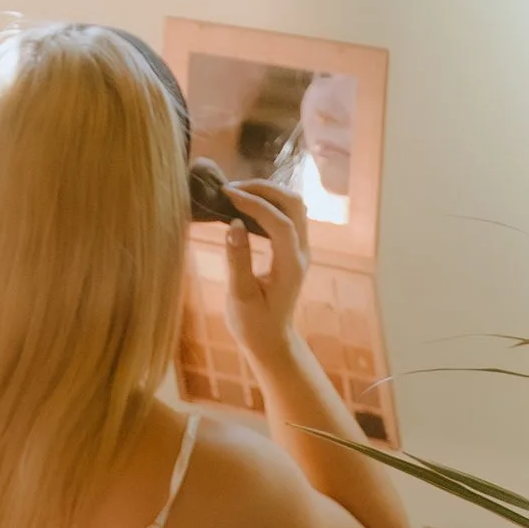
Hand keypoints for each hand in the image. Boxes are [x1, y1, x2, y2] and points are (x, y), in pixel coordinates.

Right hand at [223, 180, 309, 362]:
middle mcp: (301, 253)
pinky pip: (287, 214)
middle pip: (295, 205)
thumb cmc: (253, 323)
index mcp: (291, 266)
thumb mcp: (240, 296)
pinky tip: (245, 204)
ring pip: (294, 206)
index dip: (255, 204)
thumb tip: (234, 224)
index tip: (227, 194)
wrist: (270, 339)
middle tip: (232, 188)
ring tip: (236, 192)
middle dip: (265, 190)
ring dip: (268, 192)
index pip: (280, 223)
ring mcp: (300, 249)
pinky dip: (268, 202)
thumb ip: (238, 260)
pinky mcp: (293, 248)